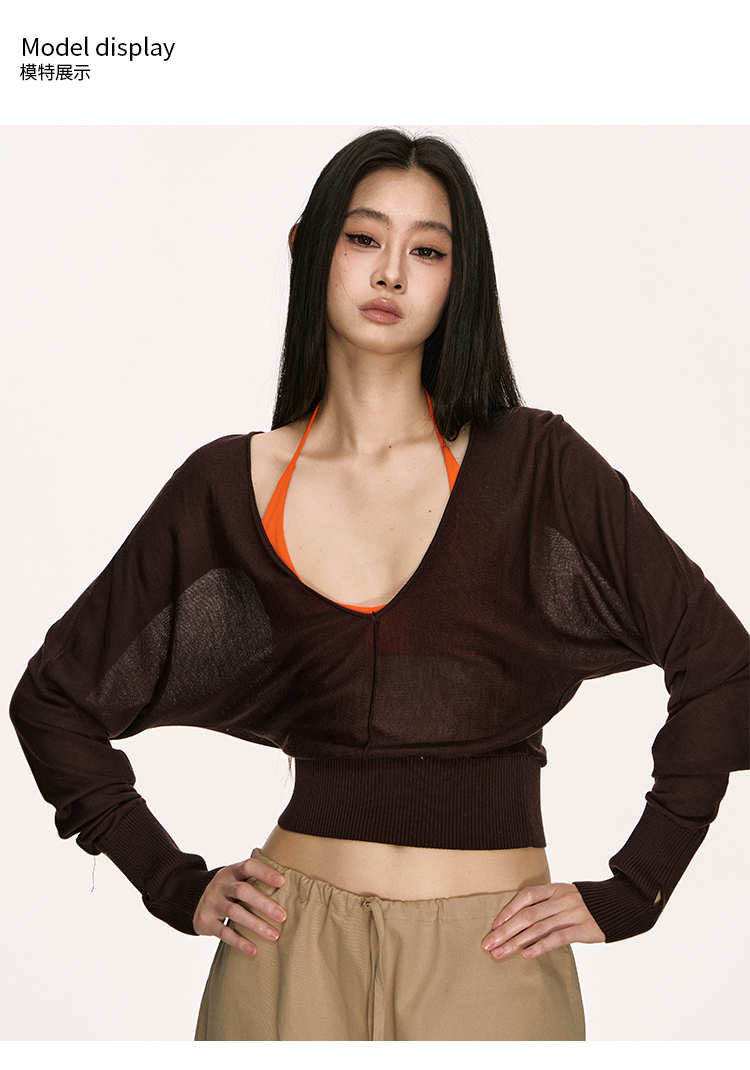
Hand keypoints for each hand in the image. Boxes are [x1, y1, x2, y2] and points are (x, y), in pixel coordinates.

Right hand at [193, 856, 286, 955]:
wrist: (190, 898)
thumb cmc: (227, 889)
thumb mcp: (235, 878)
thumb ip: (255, 880)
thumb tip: (290, 887)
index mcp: (231, 871)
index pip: (248, 866)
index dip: (265, 872)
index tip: (282, 882)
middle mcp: (220, 885)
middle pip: (242, 891)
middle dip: (264, 904)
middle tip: (283, 916)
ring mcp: (211, 902)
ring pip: (234, 913)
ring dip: (256, 925)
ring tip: (274, 936)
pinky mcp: (205, 920)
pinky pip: (224, 932)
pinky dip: (240, 942)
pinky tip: (254, 950)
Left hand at [481, 882, 604, 959]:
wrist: (619, 906)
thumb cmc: (585, 904)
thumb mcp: (564, 897)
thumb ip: (546, 905)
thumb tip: (518, 921)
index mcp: (554, 888)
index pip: (526, 896)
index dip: (509, 910)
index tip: (494, 926)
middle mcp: (561, 899)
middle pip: (527, 915)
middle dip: (505, 931)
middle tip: (488, 944)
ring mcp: (572, 913)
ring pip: (538, 928)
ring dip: (516, 942)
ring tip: (500, 954)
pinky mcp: (583, 929)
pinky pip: (557, 938)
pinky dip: (540, 946)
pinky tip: (526, 955)